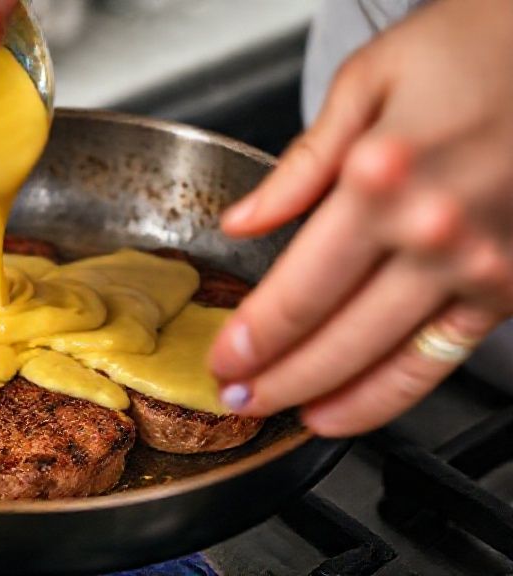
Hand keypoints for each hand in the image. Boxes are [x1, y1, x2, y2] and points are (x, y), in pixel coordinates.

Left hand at [208, 0, 512, 436]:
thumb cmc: (471, 46)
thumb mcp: (366, 84)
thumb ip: (299, 166)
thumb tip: (243, 223)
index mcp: (381, 180)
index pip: (297, 289)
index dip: (252, 337)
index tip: (223, 358)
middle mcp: (433, 234)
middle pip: (333, 337)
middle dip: (275, 380)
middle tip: (235, 397)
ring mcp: (480, 267)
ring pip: (386, 362)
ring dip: (323, 399)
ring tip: (279, 412)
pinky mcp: (512, 286)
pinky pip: (441, 358)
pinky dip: (389, 395)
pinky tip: (347, 409)